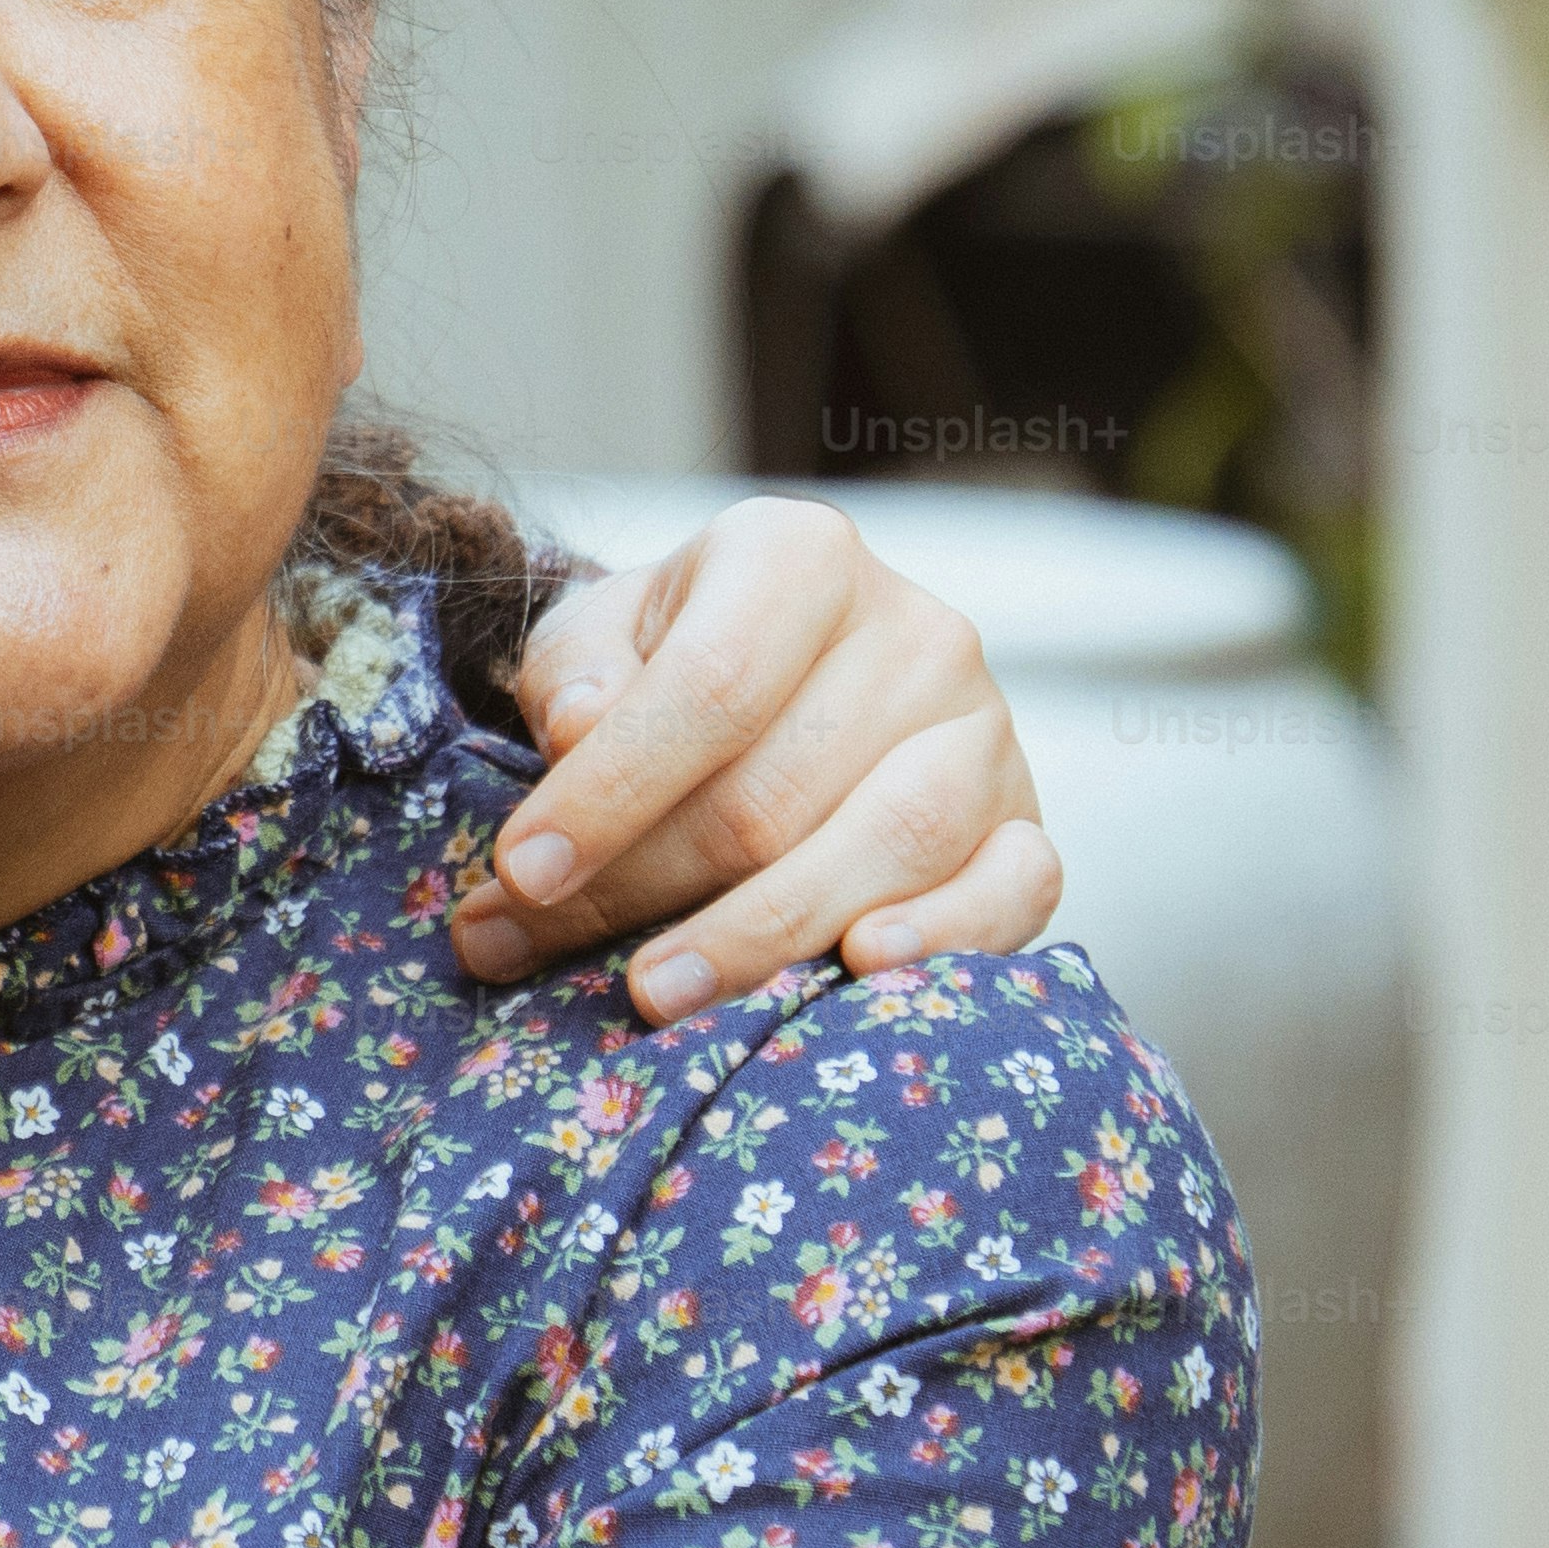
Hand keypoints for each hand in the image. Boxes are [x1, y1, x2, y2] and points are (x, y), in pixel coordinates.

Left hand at [457, 494, 1057, 1024]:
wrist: (789, 676)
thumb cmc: (673, 659)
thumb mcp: (602, 637)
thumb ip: (576, 676)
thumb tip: (579, 731)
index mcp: (800, 555)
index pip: (710, 685)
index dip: (611, 791)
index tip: (520, 870)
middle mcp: (916, 631)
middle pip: (775, 791)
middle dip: (639, 886)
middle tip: (529, 944)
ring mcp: (985, 728)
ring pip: (886, 845)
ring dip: (758, 937)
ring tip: (654, 993)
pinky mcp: (1028, 819)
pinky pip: (1010, 891)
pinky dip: (940, 938)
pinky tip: (854, 969)